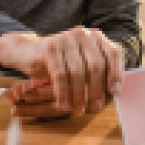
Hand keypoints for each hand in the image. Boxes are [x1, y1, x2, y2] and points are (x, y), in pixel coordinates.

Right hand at [0, 27, 123, 115]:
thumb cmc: (60, 63)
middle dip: (97, 89)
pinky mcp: (50, 48)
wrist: (28, 52)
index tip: (115, 91)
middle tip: (96, 107)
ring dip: (79, 95)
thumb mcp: (82, 64)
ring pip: (78, 71)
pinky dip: (63, 92)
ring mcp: (66, 39)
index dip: (116, 73)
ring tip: (78, 110)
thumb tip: (115, 92)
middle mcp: (83, 35)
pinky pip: (60, 74)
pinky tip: (64, 105)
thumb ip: (98, 73)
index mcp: (96, 37)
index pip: (113, 53)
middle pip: (96, 64)